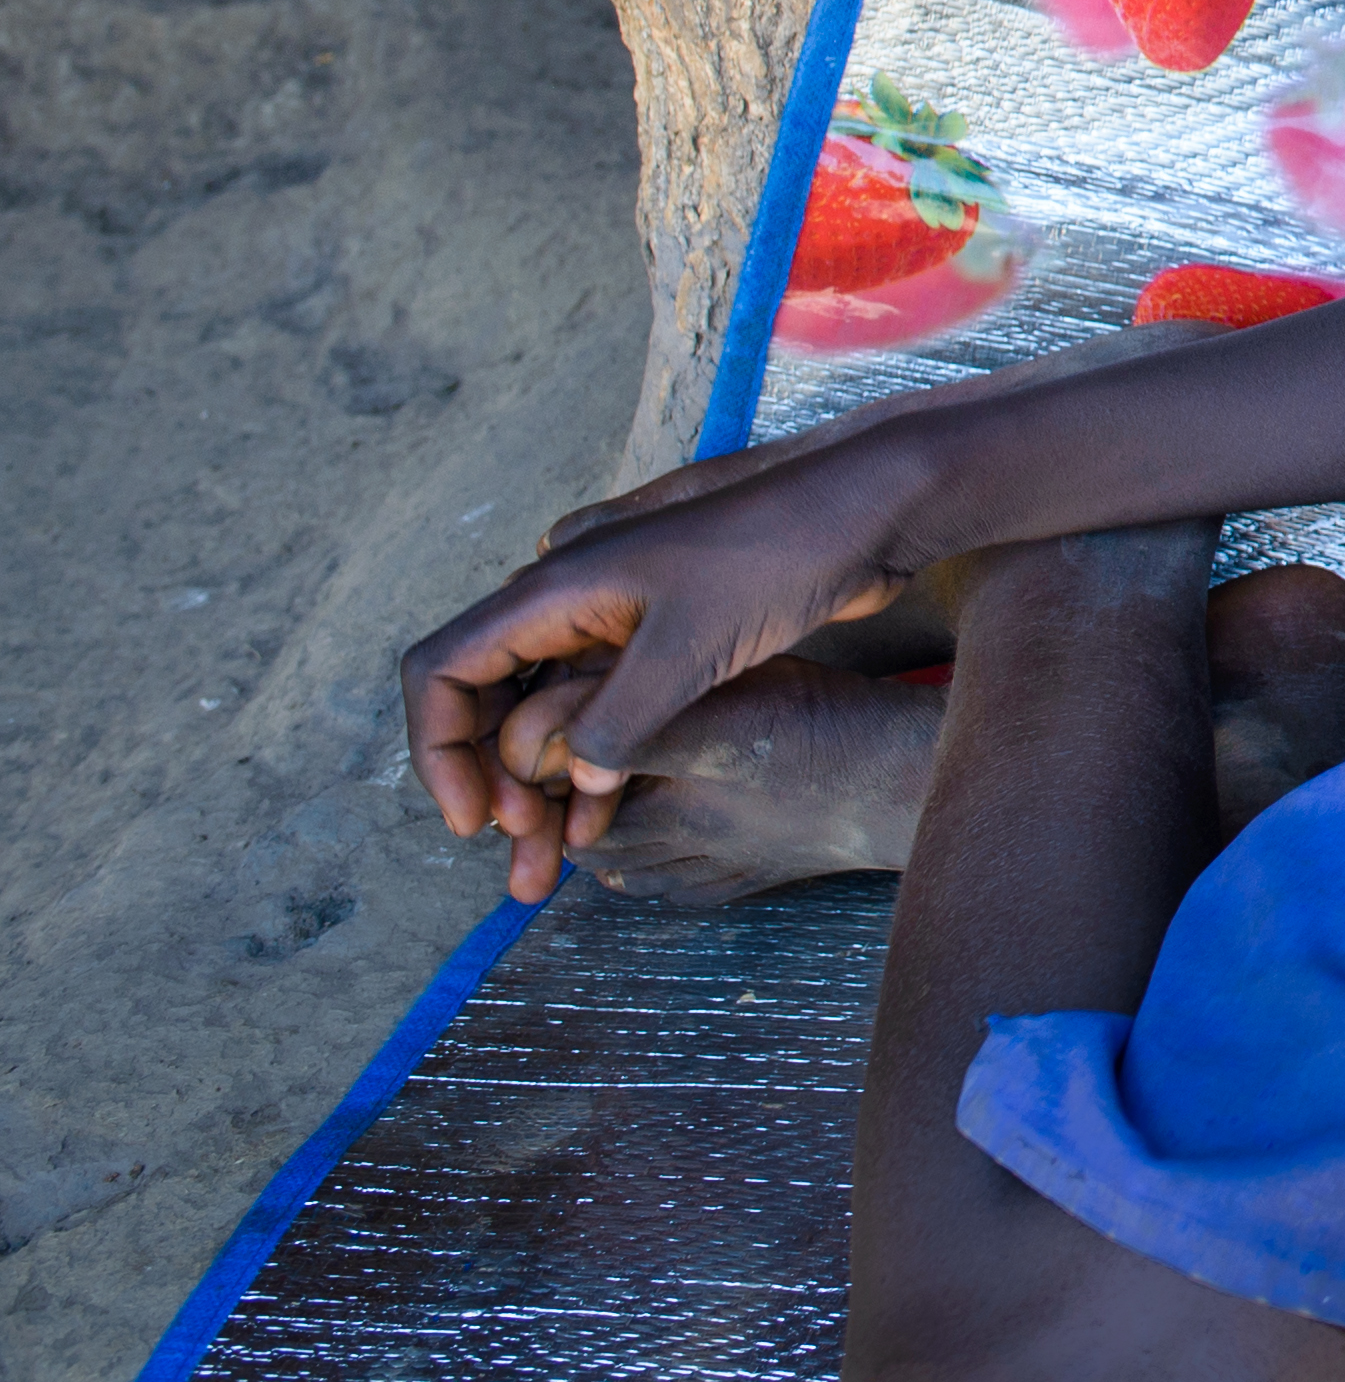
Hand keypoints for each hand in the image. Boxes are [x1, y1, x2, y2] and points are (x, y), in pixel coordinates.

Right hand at [401, 434, 933, 899]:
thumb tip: (570, 779)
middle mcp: (570, 601)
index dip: (441, 751)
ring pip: (546, 714)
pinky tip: (601, 819)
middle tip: (521, 864)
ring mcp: (615, 619)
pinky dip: (590, 763)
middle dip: (492, 786)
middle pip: (488, 702)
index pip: (442, 670)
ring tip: (551, 870)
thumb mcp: (690, 649)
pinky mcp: (661, 637)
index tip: (474, 821)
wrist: (867, 511)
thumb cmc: (780, 558)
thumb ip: (616, 720)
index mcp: (555, 589)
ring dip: (541, 787)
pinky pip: (598, 708)